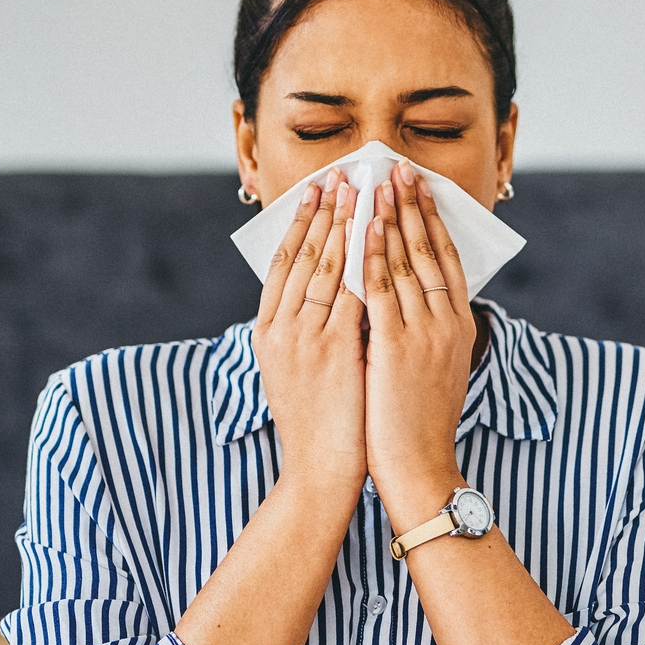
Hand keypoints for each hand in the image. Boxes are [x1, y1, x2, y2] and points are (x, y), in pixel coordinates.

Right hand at [252, 177, 366, 493]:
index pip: (283, 262)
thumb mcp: (297, 371)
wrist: (319, 472)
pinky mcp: (333, 351)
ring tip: (361, 188)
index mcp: (268, 331)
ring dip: (345, 222)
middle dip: (324, 210)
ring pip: (325, 265)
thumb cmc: (318, 426)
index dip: (301, 221)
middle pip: (303, 254)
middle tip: (340, 172)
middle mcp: (281, 329)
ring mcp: (304, 338)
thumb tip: (326, 294)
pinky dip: (362, 260)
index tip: (317, 189)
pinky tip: (376, 234)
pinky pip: (350, 293)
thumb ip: (306, 331)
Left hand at [362, 162, 474, 527]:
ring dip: (389, 218)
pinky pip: (380, 291)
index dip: (432, 219)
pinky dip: (370, 256)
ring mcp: (424, 334)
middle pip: (429, 250)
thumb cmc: (420, 424)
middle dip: (411, 205)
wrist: (420, 468)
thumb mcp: (435, 370)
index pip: (446, 259)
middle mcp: (447, 323)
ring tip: (376, 183)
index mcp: (460, 327)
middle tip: (397, 167)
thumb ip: (426, 332)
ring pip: (404, 263)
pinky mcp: (396, 348)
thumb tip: (408, 299)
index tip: (418, 187)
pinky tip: (359, 229)